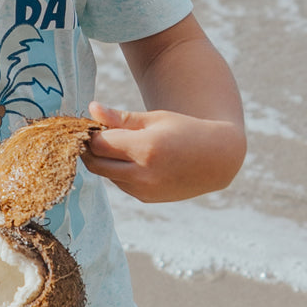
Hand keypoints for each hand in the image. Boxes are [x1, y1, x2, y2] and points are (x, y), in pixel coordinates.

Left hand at [83, 101, 245, 202]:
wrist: (216, 159)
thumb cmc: (184, 130)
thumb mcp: (154, 119)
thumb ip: (119, 118)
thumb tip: (91, 108)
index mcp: (145, 148)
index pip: (98, 144)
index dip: (90, 133)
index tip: (91, 124)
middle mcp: (143, 174)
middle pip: (96, 164)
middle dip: (89, 149)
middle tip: (93, 135)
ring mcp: (145, 190)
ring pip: (106, 175)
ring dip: (104, 161)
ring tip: (117, 144)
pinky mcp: (147, 198)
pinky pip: (120, 184)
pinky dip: (117, 171)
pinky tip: (131, 158)